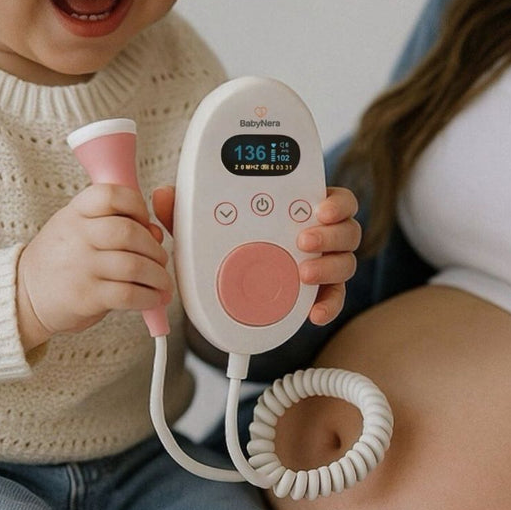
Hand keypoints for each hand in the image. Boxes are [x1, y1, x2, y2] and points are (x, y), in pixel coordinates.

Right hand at [16, 184, 171, 349]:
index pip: (111, 194)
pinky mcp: (85, 297)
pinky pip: (128, 294)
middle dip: (153, 247)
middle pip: (128, 232)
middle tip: (159, 259)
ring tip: (161, 282)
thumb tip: (157, 234)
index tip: (144, 220)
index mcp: (75, 213)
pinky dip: (148, 298)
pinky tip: (152, 299)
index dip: (136, 205)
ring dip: (157, 276)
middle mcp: (76, 236)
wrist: (23, 295)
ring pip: (134, 265)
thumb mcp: (78, 230)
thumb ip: (116, 225)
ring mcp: (80, 267)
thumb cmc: (61, 259)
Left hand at [150, 185, 360, 326]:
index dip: (334, 202)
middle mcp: (319, 234)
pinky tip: (314, 314)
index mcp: (300, 208)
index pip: (332, 198)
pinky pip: (334, 298)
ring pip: (346, 262)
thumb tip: (164, 195)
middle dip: (331, 235)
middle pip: (347, 229)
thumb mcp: (206, 223)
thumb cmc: (227, 239)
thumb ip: (188, 208)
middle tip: (303, 241)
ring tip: (304, 275)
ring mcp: (322, 264)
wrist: (225, 286)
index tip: (318, 208)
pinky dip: (329, 305)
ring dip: (330, 267)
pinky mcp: (319, 293)